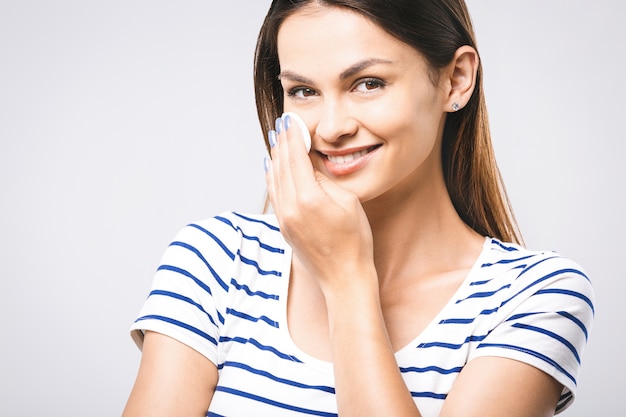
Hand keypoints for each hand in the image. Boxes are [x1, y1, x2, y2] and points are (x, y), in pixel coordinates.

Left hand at [264, 115, 374, 291]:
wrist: (343, 277)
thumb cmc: (354, 240)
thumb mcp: (347, 201)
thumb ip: (324, 179)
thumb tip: (310, 162)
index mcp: (308, 198)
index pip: (295, 157)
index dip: (293, 136)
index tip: (291, 120)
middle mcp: (290, 207)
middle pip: (281, 165)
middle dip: (282, 142)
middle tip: (282, 124)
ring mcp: (284, 218)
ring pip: (273, 179)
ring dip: (275, 157)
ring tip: (276, 139)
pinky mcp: (283, 227)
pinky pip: (273, 194)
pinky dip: (272, 177)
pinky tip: (272, 167)